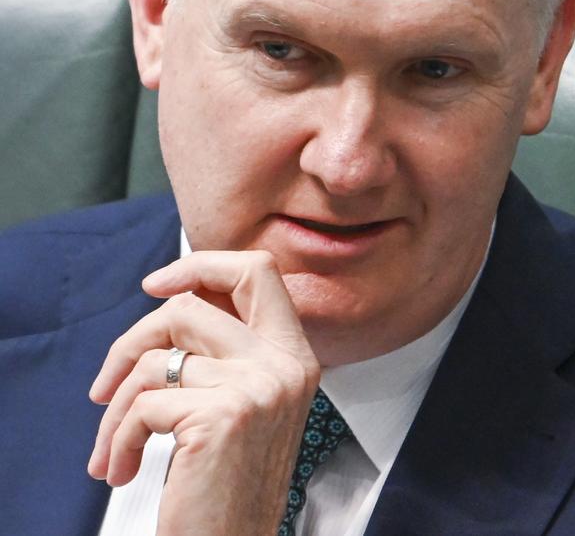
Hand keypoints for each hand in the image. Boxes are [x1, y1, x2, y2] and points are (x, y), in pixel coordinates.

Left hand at [87, 250, 319, 535]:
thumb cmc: (227, 482)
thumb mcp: (243, 402)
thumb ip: (224, 348)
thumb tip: (175, 297)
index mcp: (294, 354)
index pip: (258, 270)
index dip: (202, 264)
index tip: (157, 285)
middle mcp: (285, 364)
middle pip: (194, 302)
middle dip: (137, 333)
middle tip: (108, 381)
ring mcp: (258, 387)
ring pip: (156, 358)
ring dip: (117, 405)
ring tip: (112, 443)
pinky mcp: (224, 416)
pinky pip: (145, 403)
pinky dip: (121, 436)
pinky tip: (125, 468)